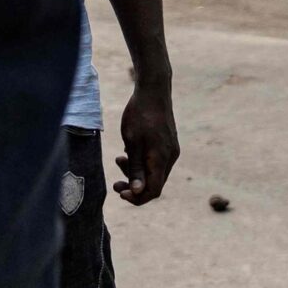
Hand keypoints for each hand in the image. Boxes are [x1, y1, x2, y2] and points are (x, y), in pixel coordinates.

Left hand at [113, 78, 178, 205]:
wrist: (153, 90)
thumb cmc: (140, 115)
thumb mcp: (132, 143)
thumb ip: (136, 169)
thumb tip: (137, 192)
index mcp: (161, 159)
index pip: (153, 191)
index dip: (136, 198)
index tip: (120, 193)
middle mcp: (170, 157)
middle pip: (154, 183)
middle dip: (134, 186)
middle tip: (115, 184)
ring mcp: (171, 149)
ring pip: (154, 172)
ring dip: (136, 173)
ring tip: (119, 160)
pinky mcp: (168, 143)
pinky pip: (156, 161)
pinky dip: (142, 162)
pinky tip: (129, 152)